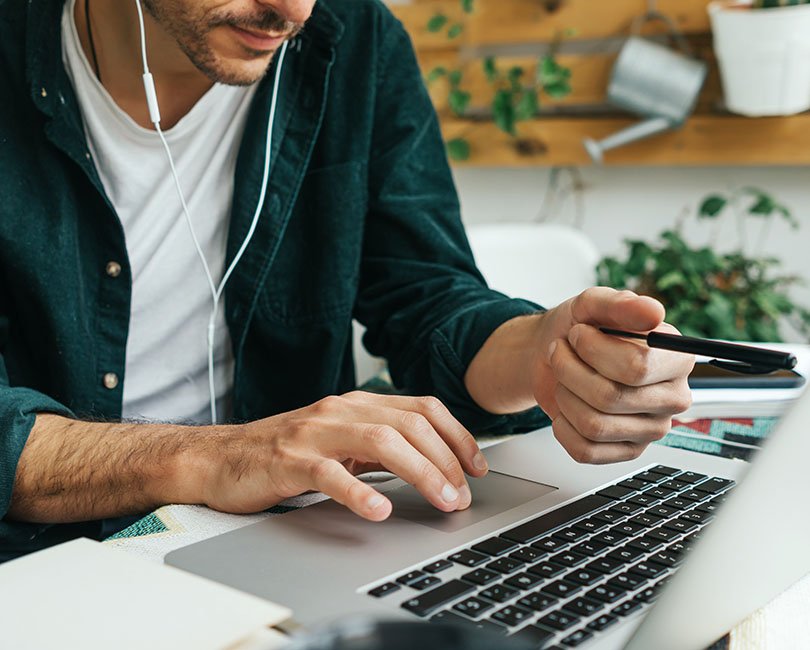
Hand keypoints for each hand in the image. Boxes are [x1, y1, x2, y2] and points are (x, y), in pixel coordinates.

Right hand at [195, 392, 488, 521]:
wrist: (221, 457)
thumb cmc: (285, 452)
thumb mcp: (341, 440)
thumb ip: (381, 445)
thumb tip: (433, 463)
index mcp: (358, 404)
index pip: (422, 407)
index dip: (457, 435)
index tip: (478, 466)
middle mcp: (341, 410)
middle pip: (410, 424)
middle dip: (447, 459)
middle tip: (462, 495)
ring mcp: (315, 433)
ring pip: (381, 441)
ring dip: (420, 472)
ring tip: (441, 500)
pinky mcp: (289, 460)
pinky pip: (330, 473)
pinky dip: (359, 491)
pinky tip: (379, 510)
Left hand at [534, 288, 693, 463]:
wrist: (553, 355)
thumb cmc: (580, 330)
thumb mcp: (593, 305)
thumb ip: (621, 304)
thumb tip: (653, 312)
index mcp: (676, 359)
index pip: (636, 366)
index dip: (593, 349)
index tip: (578, 334)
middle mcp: (673, 398)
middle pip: (611, 397)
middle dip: (570, 370)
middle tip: (561, 352)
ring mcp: (652, 430)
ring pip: (594, 425)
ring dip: (564, 395)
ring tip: (563, 377)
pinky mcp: (628, 452)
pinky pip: (585, 450)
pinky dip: (562, 426)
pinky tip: (568, 406)